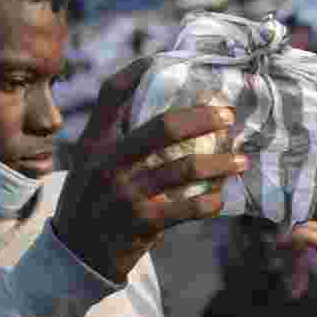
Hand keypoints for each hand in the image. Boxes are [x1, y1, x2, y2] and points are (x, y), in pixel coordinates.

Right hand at [52, 58, 248, 282]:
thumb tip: (166, 118)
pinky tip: (221, 199)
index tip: (169, 59)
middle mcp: (108, 163)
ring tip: (241, 161)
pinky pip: (188, 208)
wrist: (74, 257)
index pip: (114, 94)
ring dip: (221, 163)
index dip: (141, 71)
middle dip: (202, 117)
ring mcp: (125, 194)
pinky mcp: (142, 223)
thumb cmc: (92, 205)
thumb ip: (118, 143)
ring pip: (185, 168)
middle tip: (228, 115)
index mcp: (94, 143)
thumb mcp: (92, 168)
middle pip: (162, 126)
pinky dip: (210, 203)